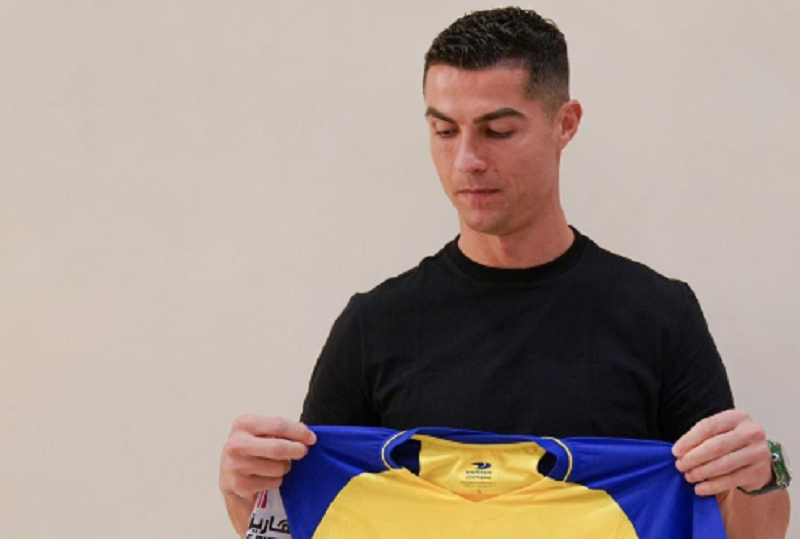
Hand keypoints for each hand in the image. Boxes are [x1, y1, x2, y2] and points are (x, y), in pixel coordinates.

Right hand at [219, 415, 316, 534]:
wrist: (230, 477)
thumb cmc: (252, 450)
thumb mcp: (261, 433)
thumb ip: (282, 430)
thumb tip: (307, 435)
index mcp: (243, 424)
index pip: (278, 425)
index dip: (299, 432)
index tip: (311, 438)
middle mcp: (236, 444)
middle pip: (278, 447)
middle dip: (297, 450)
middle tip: (303, 452)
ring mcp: (236, 466)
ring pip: (278, 467)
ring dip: (285, 467)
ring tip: (277, 465)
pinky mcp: (240, 485)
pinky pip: (274, 482)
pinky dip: (277, 480)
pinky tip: (267, 477)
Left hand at [673, 409, 772, 495]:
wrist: (759, 460)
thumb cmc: (731, 442)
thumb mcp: (719, 432)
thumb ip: (702, 437)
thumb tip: (679, 452)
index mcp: (737, 416)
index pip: (708, 426)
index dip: (688, 440)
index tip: (675, 452)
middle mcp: (751, 432)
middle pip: (716, 446)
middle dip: (694, 458)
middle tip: (680, 466)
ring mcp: (758, 452)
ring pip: (723, 464)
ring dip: (701, 472)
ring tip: (688, 477)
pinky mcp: (759, 472)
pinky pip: (731, 480)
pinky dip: (712, 486)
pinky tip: (700, 488)